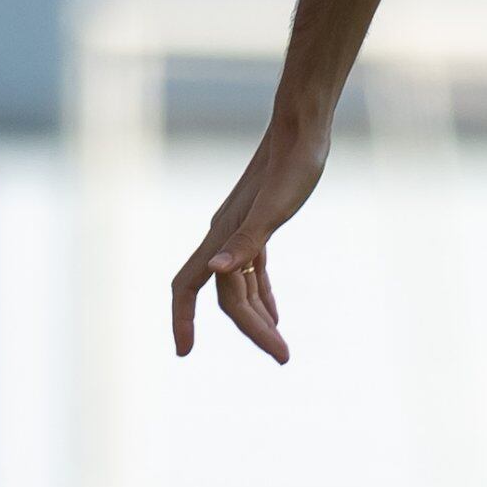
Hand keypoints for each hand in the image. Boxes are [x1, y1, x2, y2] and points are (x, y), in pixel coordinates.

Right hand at [171, 117, 328, 362]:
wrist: (303, 129)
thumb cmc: (293, 164)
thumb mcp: (276, 206)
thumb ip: (248, 241)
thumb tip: (217, 271)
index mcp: (221, 236)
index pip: (190, 288)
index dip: (183, 320)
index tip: (185, 354)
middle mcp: (224, 238)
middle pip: (228, 297)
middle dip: (250, 329)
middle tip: (282, 357)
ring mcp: (240, 233)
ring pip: (241, 288)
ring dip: (259, 319)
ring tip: (281, 347)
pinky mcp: (260, 228)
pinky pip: (254, 273)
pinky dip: (264, 296)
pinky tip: (275, 315)